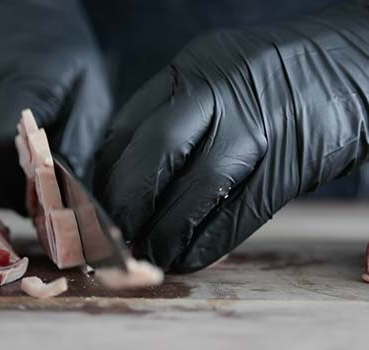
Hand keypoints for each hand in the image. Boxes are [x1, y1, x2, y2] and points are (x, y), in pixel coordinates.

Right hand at [0, 0, 110, 211]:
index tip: (36, 190)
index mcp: (13, 84)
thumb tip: (67, 198)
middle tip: (29, 179)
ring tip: (10, 142)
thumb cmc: (57, 47)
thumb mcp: (88, 88)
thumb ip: (77, 143)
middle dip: (6, 183)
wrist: (4, 2)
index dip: (17, 181)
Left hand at [94, 0, 368, 271]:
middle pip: (154, 153)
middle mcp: (222, 93)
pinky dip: (208, 243)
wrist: (354, 64)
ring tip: (147, 255)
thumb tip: (124, 177)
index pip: (129, 124)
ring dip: (165, 232)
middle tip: (110, 237)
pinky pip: (241, 213)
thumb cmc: (273, 78)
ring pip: (196, 189)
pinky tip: (188, 258)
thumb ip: (172, 114)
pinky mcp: (291, 165)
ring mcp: (259, 128)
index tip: (94, 204)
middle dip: (125, 204)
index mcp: (193, 69)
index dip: (105, 173)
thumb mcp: (215, 74)